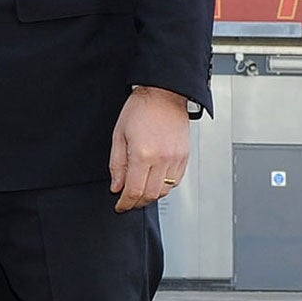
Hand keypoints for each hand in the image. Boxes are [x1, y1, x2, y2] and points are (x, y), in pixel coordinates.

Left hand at [110, 87, 190, 212]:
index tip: (120, 206)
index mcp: (142, 154)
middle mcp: (162, 159)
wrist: (164, 94)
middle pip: (150, 195)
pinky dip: (164, 187)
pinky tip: (155, 182)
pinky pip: (175, 181)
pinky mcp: (184, 157)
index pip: (134, 190)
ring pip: (164, 191)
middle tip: (128, 202)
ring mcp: (175, 159)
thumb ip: (117, 164)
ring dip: (151, 196)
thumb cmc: (141, 108)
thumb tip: (117, 186)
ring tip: (141, 192)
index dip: (125, 203)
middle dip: (137, 203)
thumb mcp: (119, 135)